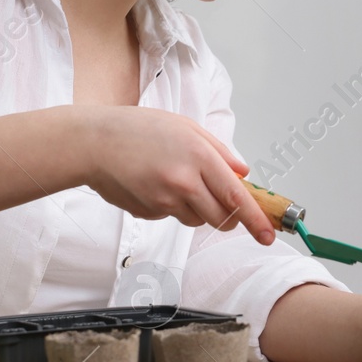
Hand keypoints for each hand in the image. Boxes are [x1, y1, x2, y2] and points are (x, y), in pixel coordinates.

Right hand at [73, 105, 274, 243]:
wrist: (93, 143)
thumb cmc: (137, 129)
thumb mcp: (185, 126)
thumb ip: (219, 150)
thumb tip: (243, 173)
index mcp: (198, 156)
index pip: (237, 196)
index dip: (256, 219)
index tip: (269, 234)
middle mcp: (184, 182)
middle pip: (221, 217)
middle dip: (228, 215)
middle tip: (220, 199)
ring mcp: (164, 201)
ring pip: (197, 220)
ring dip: (198, 209)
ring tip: (175, 180)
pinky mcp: (149, 212)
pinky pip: (173, 217)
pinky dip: (172, 206)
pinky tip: (154, 184)